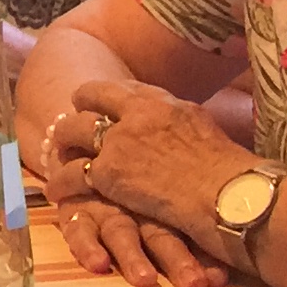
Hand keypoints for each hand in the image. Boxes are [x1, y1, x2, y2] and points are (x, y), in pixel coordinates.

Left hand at [39, 77, 243, 286]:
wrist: (233, 198)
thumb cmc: (232, 173)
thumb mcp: (204, 128)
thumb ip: (180, 122)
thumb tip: (177, 124)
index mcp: (161, 100)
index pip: (119, 88)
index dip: (101, 98)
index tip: (94, 105)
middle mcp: (136, 113)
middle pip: (89, 100)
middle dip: (75, 113)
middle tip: (68, 126)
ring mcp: (119, 141)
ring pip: (72, 130)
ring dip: (60, 141)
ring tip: (53, 152)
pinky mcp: (109, 174)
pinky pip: (72, 172)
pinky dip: (60, 180)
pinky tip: (55, 188)